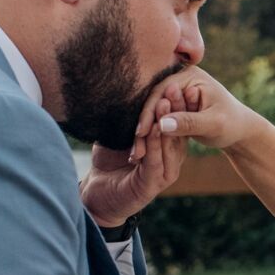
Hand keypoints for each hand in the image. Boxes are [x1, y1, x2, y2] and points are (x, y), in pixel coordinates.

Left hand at [78, 78, 190, 227]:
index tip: (175, 79)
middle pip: (178, 131)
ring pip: (170, 145)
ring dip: (167, 122)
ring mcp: (164, 173)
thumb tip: (125, 85)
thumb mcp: (120, 133)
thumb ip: (128, 116)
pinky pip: (156, 160)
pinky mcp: (152, 184)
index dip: (177, 101)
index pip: (176, 122)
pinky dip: (155, 143)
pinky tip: (154, 127)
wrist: (96, 195)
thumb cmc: (108, 162)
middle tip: (176, 84)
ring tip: (166, 100)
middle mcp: (171, 160)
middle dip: (177, 107)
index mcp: (166, 148)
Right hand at [135, 66, 261, 151]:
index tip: (141, 133)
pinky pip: (157, 119)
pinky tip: (143, 152)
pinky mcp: (174, 105)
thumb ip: (189, 122)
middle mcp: (180, 79)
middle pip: (154, 101)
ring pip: (153, 112)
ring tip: (137, 155)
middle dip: (144, 125)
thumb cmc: (231, 125)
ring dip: (144, 133)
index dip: (150, 113)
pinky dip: (151, 135)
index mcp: (190, 76)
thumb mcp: (213, 124)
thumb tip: (162, 124)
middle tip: (135, 149)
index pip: (162, 92)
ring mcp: (176, 91)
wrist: (240, 131)